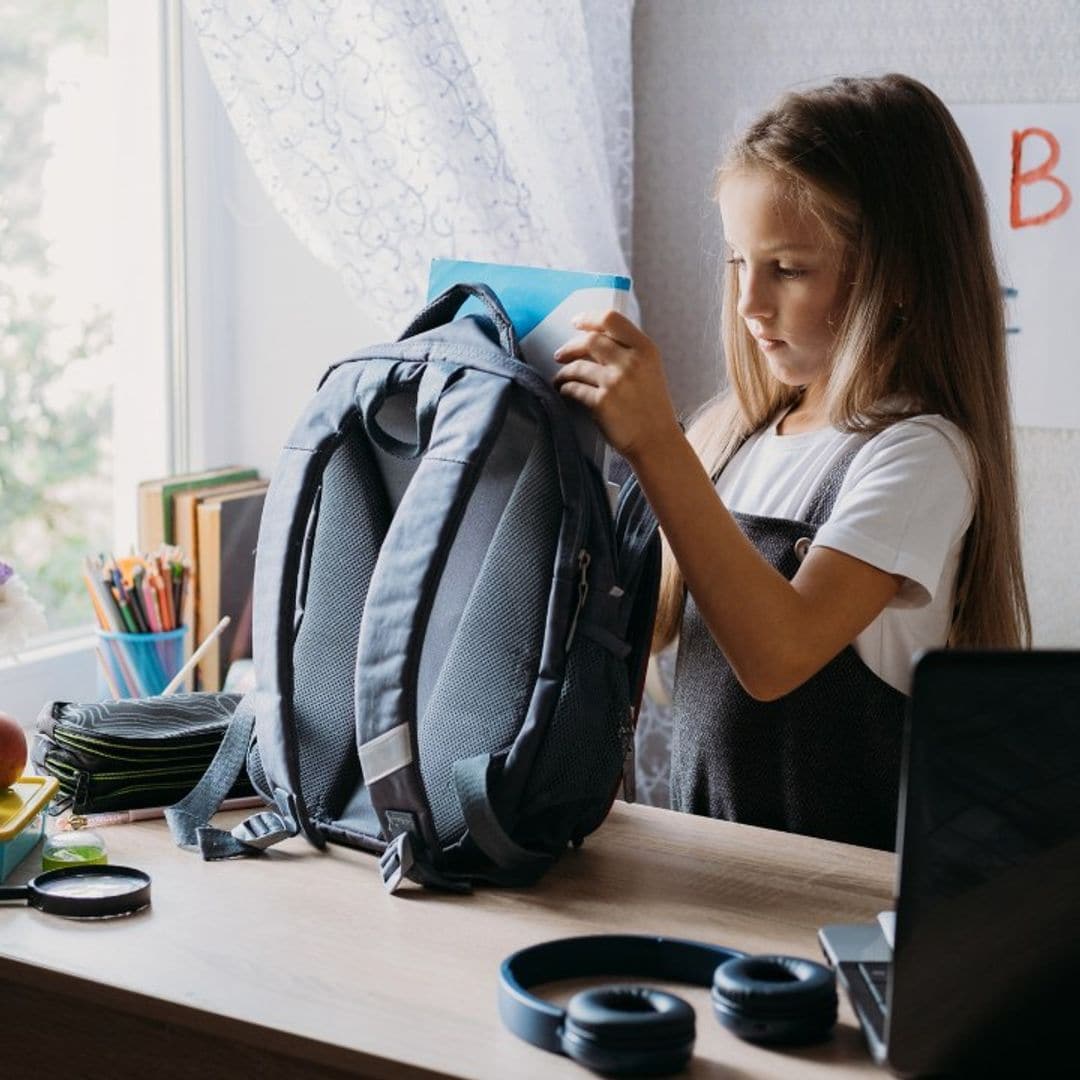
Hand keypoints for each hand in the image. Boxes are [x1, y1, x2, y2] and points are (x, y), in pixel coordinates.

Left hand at [552, 310, 680, 461]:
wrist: (657, 441)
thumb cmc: (652, 407)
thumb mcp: (650, 370)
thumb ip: (629, 351)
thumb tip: (595, 339)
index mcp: (645, 349)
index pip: (611, 319)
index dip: (589, 318)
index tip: (576, 322)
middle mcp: (631, 362)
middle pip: (590, 340)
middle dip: (570, 347)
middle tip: (559, 355)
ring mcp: (615, 382)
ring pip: (577, 366)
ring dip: (564, 372)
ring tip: (560, 378)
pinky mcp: (601, 403)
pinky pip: (574, 389)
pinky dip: (565, 389)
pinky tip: (565, 391)